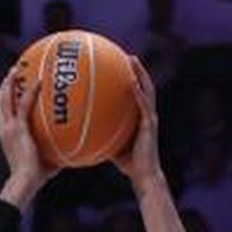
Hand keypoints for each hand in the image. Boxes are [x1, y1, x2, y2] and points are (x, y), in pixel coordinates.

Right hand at [0, 68, 53, 205]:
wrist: (25, 181)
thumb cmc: (36, 177)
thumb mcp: (48, 160)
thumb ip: (58, 151)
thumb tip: (77, 148)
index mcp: (8, 136)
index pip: (4, 114)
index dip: (6, 100)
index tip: (13, 89)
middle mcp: (5, 130)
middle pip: (0, 102)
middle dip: (5, 86)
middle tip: (13, 72)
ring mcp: (9, 128)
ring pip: (5, 99)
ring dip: (10, 83)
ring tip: (17, 68)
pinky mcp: (18, 129)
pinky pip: (24, 105)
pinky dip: (31, 92)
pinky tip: (39, 81)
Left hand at [111, 56, 160, 187]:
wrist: (143, 175)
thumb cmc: (127, 163)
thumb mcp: (111, 144)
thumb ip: (101, 133)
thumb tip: (80, 128)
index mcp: (140, 117)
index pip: (138, 93)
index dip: (133, 79)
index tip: (123, 65)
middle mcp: (148, 114)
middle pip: (145, 86)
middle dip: (138, 70)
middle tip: (128, 56)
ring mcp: (150, 118)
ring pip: (147, 90)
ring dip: (140, 74)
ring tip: (132, 60)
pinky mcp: (149, 125)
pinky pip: (143, 106)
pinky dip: (138, 93)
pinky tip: (131, 83)